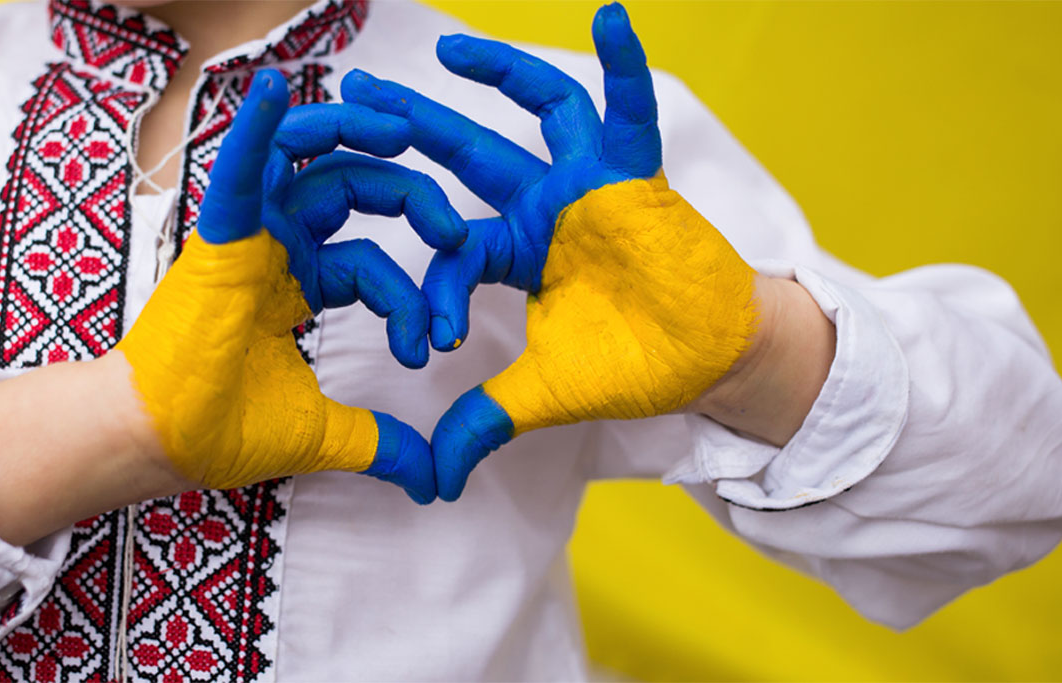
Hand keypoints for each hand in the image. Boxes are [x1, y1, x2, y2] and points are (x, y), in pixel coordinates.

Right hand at [118, 70, 454, 503]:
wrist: (163, 444)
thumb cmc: (222, 428)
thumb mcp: (324, 430)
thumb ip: (381, 442)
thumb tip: (432, 478)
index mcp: (299, 283)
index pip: (372, 263)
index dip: (411, 300)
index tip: (429, 350)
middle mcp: (277, 248)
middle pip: (352, 189)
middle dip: (411, 197)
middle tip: (456, 230)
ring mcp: (248, 235)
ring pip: (302, 154)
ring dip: (350, 131)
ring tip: (400, 128)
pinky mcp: (218, 234)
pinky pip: (236, 167)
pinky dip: (252, 128)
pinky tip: (270, 87)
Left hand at [342, 4, 759, 499]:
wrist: (708, 363)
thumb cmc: (632, 365)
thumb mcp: (543, 396)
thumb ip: (485, 420)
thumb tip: (436, 479)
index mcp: (515, 251)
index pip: (451, 248)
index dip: (432, 288)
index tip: (426, 341)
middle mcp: (544, 206)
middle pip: (465, 154)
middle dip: (410, 126)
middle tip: (352, 96)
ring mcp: (588, 183)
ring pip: (538, 112)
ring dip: (498, 74)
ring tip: (447, 45)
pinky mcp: (637, 174)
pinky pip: (630, 111)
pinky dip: (623, 66)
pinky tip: (611, 15)